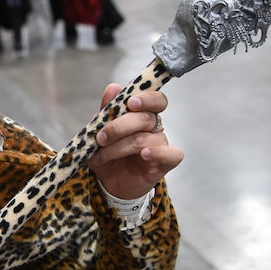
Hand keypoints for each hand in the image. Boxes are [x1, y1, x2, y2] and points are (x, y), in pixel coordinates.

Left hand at [87, 84, 183, 199]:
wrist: (109, 182)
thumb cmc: (107, 153)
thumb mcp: (98, 131)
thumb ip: (106, 110)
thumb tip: (113, 87)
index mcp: (142, 114)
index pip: (155, 99)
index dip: (146, 98)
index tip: (129, 103)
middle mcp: (154, 127)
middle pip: (146, 118)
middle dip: (119, 127)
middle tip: (101, 137)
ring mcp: (161, 144)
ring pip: (145, 138)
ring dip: (118, 147)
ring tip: (101, 156)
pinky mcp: (165, 163)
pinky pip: (172, 154)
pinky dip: (157, 152)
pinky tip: (143, 155)